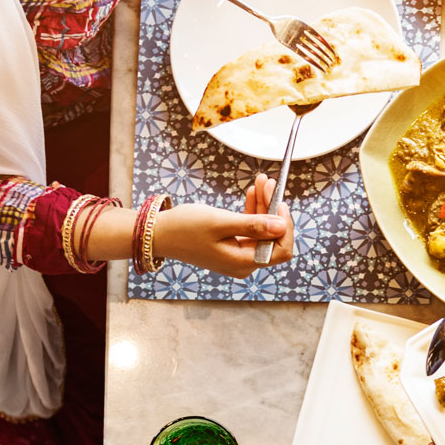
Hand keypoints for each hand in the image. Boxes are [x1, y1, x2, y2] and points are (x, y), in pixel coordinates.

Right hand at [154, 176, 292, 277]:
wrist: (159, 233)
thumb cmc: (185, 228)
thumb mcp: (220, 223)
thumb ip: (252, 225)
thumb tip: (281, 226)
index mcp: (243, 263)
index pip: (280, 249)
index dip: (284, 226)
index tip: (280, 202)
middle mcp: (244, 263)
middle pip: (271, 236)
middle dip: (273, 209)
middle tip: (268, 183)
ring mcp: (238, 255)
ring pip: (261, 229)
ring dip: (263, 205)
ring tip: (261, 181)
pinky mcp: (231, 246)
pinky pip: (248, 228)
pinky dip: (251, 210)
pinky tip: (252, 192)